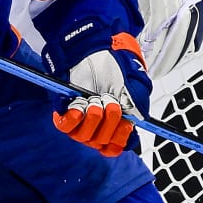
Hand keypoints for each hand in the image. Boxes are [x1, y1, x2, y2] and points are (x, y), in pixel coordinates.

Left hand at [48, 36, 152, 156]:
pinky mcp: (64, 115)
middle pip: (103, 142)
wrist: (92, 54)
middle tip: (110, 100)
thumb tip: (136, 122)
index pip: (114, 148)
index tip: (126, 124)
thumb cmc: (112, 71)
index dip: (121, 140)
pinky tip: (81, 106)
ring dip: (95, 116)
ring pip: (86, 137)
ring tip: (95, 99)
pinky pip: (67, 127)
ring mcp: (79, 124)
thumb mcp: (134, 89)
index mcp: (113, 127)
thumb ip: (138, 108)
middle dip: (111, 120)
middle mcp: (95, 129)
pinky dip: (76, 118)